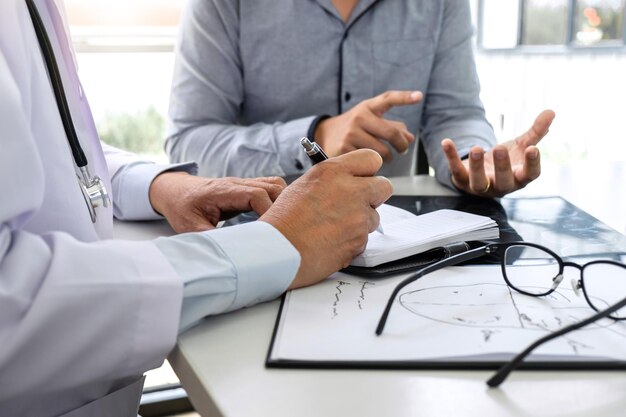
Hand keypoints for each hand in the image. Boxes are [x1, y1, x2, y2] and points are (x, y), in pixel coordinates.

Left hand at [149, 172, 285, 232]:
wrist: (175, 191)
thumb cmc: (182, 207)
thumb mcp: (190, 227)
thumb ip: (210, 238)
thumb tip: (229, 253)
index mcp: (224, 191)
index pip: (257, 194)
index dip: (268, 211)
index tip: (269, 231)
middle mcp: (237, 184)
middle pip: (273, 187)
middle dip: (282, 208)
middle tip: (280, 231)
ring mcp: (244, 184)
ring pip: (275, 185)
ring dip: (282, 203)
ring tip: (279, 225)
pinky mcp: (247, 188)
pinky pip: (271, 188)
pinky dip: (278, 200)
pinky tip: (274, 218)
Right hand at [260, 149, 392, 288]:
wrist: (277, 251)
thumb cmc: (283, 221)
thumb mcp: (304, 185)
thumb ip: (331, 180)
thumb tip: (346, 182)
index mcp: (333, 171)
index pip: (371, 159)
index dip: (368, 171)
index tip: (363, 178)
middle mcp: (350, 190)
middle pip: (384, 187)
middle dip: (373, 196)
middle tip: (357, 204)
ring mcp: (358, 216)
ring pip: (374, 217)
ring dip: (360, 223)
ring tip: (334, 228)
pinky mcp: (359, 240)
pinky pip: (364, 240)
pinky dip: (352, 242)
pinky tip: (331, 242)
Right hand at [315, 90, 421, 161]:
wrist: (325, 134)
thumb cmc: (355, 127)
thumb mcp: (371, 121)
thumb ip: (393, 127)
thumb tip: (410, 138)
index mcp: (368, 107)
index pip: (388, 99)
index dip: (404, 97)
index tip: (419, 97)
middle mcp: (359, 117)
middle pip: (392, 134)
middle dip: (402, 145)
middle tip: (403, 150)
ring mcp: (351, 133)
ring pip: (382, 151)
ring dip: (388, 157)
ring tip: (384, 156)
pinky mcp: (345, 148)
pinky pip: (369, 160)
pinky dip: (374, 164)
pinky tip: (369, 161)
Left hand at [442, 110, 555, 196]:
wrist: (481, 173)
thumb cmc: (506, 161)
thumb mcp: (520, 146)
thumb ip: (536, 132)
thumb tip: (551, 111)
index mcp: (519, 177)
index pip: (530, 175)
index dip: (532, 164)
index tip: (533, 149)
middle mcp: (501, 186)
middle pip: (503, 182)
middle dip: (502, 166)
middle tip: (499, 148)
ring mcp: (481, 186)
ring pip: (479, 183)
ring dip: (476, 167)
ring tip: (476, 147)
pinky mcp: (462, 181)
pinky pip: (455, 171)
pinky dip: (451, 157)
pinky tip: (447, 141)